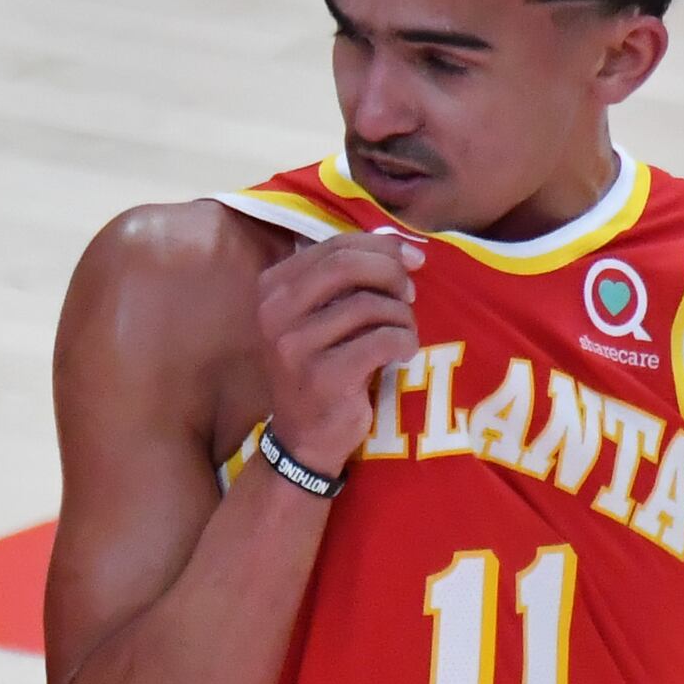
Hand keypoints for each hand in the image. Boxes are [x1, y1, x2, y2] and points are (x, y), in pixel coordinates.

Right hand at [254, 231, 421, 477]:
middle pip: (348, 266)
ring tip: (402, 334)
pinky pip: (383, 339)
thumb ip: (344, 279)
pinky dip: (404, 342)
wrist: (304, 438)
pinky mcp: (325, 376)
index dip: (381, 247)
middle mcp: (274, 313)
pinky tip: (402, 354)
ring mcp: (296, 346)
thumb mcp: (318, 317)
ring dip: (401, 317)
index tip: (412, 260)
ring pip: (371, 305)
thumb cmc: (319, 369)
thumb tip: (397, 245)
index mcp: (271, 288)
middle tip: (409, 294)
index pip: (334, 247)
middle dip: (391, 273)